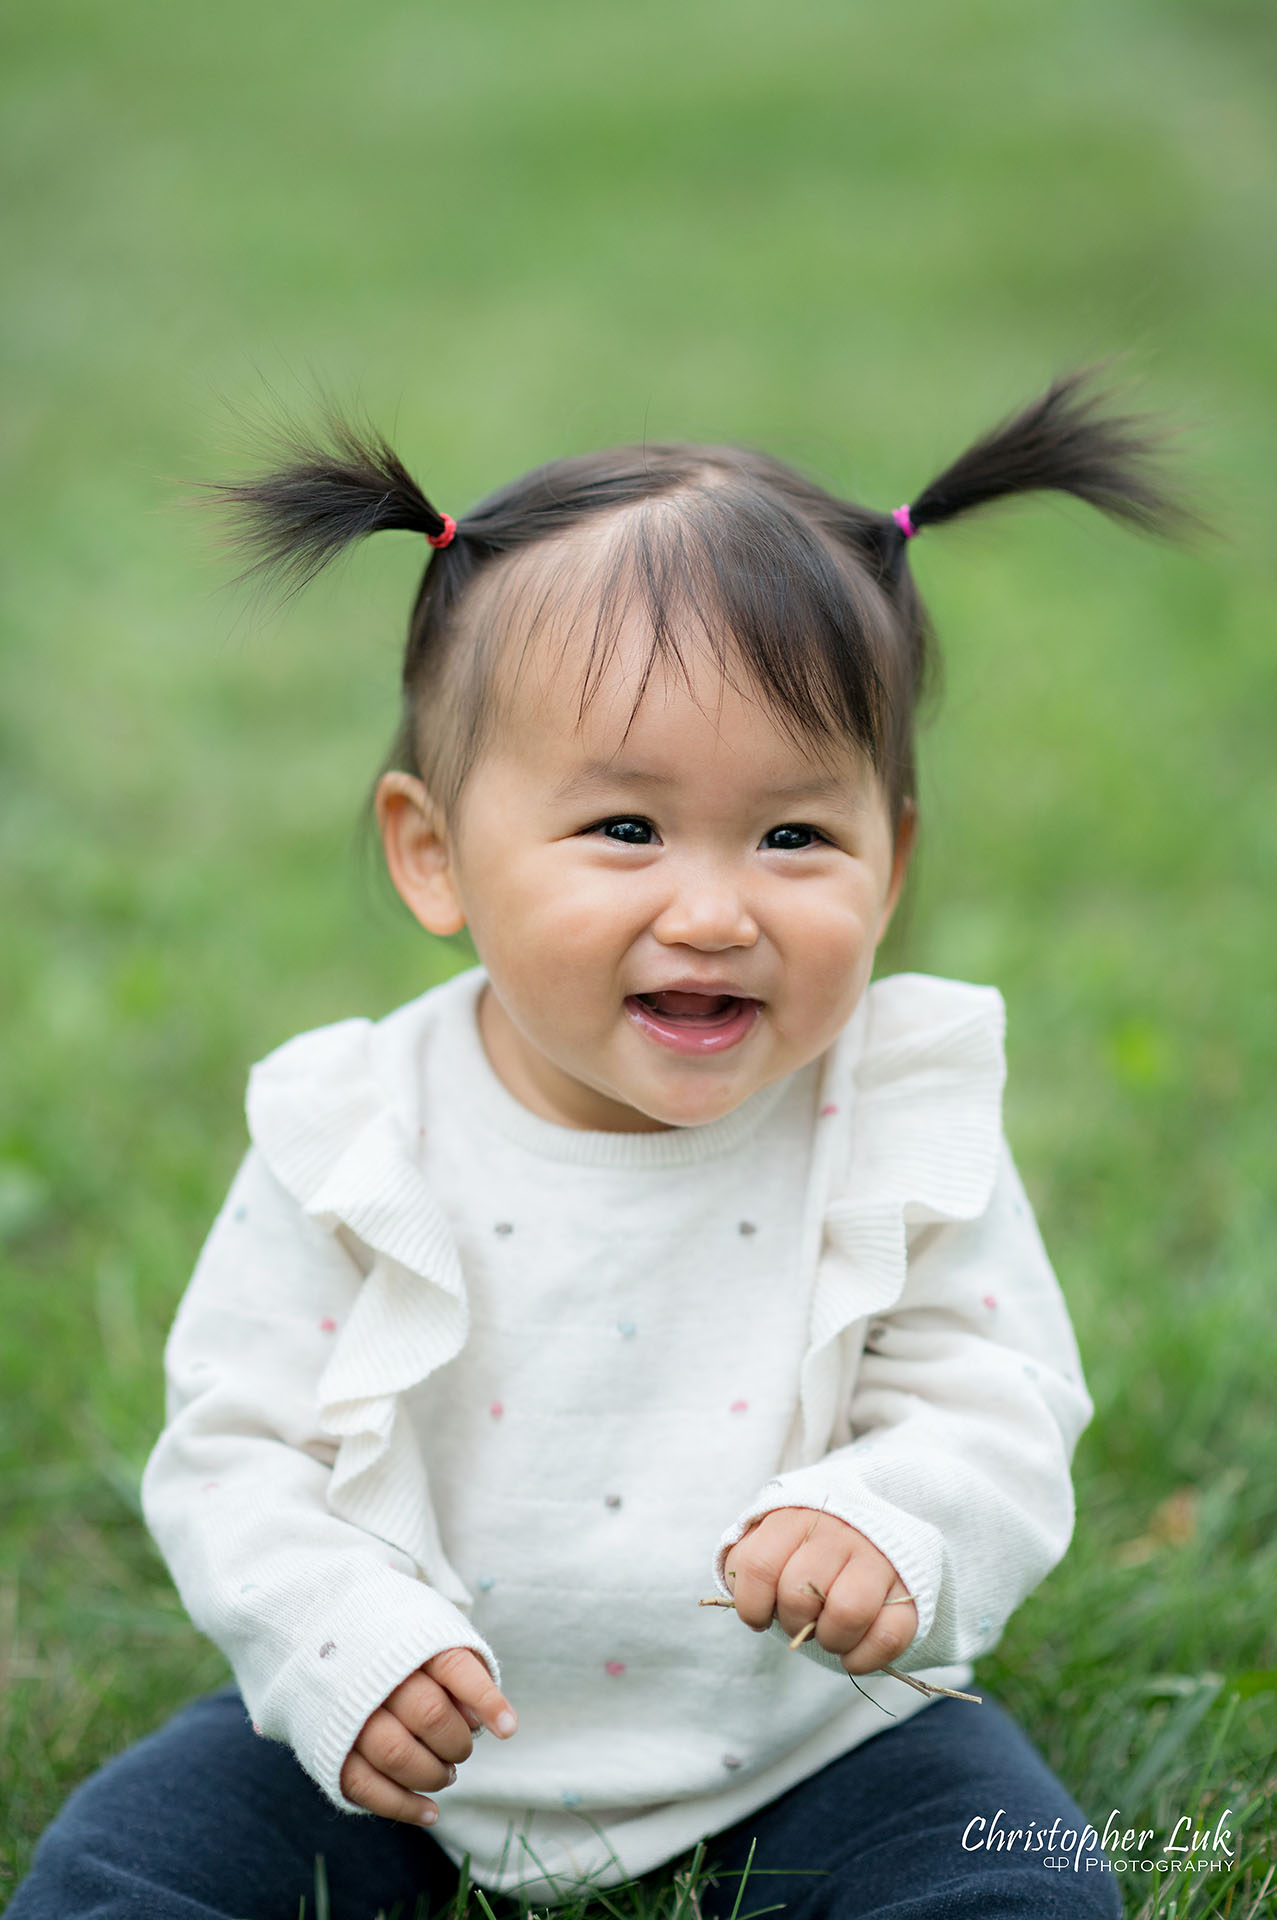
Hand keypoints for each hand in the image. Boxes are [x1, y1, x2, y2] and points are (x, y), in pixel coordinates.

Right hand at [339, 1646, 516, 1825]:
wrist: (320, 1632)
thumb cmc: (394, 1644)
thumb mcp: (430, 1635)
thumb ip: (459, 1669)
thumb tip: (477, 1720)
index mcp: (408, 1641)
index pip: (455, 1668)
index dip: (486, 1700)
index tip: (508, 1729)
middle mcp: (377, 1676)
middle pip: (429, 1714)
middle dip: (456, 1744)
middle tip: (461, 1752)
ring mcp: (350, 1712)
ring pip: (397, 1754)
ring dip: (431, 1775)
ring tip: (445, 1775)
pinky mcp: (330, 1746)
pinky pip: (365, 1786)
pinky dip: (402, 1806)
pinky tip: (430, 1812)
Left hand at [722, 1509, 917, 1676]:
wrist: (868, 1523)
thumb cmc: (807, 1543)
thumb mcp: (771, 1538)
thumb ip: (749, 1562)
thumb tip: (743, 1601)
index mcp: (795, 1516)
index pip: (758, 1566)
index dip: (751, 1605)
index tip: (759, 1616)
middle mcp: (839, 1531)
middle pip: (799, 1594)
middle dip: (793, 1624)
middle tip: (802, 1623)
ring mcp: (878, 1558)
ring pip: (847, 1613)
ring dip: (830, 1640)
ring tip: (828, 1635)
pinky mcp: (909, 1590)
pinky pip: (888, 1636)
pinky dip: (863, 1659)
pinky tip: (851, 1655)